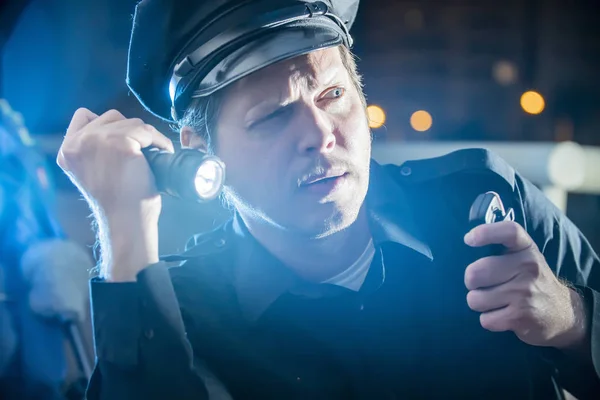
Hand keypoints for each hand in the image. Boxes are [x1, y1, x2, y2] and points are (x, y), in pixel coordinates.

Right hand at [57, 108, 174, 280]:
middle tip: (144, 150)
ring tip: (155, 153)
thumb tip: (117, 128)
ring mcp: (97, 141)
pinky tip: (164, 153)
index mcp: (66, 151)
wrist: (126, 223)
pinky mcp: (120, 144)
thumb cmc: (117, 202)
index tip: (125, 141)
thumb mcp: (93, 171)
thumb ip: (94, 150)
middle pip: (111, 116)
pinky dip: (159, 141)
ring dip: (148, 136)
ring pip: (131, 122)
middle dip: (131, 130)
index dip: (108, 125)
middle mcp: (76, 143)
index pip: (84, 116)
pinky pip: (147, 131)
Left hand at [464, 221, 586, 349]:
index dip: (485, 233)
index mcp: (527, 249)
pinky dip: (488, 320)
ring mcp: (524, 294)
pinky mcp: (520, 318)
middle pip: (474, 273)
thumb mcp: (524, 256)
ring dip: (479, 303)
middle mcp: (528, 268)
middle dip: (470, 282)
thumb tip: (466, 241)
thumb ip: (501, 246)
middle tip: (481, 285)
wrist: (562, 313)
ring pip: (475, 300)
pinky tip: (502, 315)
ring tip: (493, 301)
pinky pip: (485, 320)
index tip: (468, 240)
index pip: (509, 231)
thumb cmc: (531, 280)